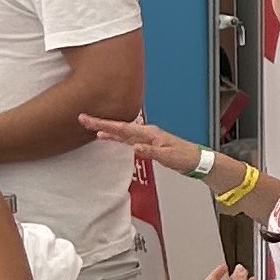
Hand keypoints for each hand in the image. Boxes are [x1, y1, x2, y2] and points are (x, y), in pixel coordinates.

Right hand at [80, 113, 206, 169]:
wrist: (196, 160)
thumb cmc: (184, 157)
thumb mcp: (168, 156)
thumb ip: (150, 152)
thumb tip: (134, 147)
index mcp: (149, 133)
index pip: (122, 128)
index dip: (103, 124)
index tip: (88, 119)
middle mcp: (146, 132)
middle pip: (119, 127)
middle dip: (100, 123)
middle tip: (82, 118)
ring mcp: (146, 137)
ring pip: (121, 132)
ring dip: (106, 129)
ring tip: (90, 127)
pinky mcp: (147, 143)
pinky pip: (126, 138)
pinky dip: (115, 136)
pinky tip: (108, 137)